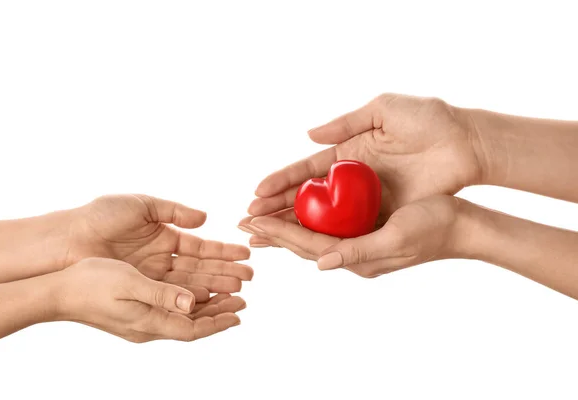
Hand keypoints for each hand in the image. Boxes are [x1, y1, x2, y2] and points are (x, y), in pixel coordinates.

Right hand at [55, 258, 244, 341]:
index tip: (238, 313)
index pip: (193, 329)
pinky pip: (170, 310)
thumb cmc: (91, 284)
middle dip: (219, 313)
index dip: (218, 322)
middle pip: (192, 324)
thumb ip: (161, 293)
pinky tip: (195, 292)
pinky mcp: (135, 312)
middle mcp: (148, 326)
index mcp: (149, 322)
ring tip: (227, 294)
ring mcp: (141, 321)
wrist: (59, 291)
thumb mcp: (129, 283)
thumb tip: (191, 302)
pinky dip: (188, 302)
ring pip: (183, 317)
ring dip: (207, 306)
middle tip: (241, 300)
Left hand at [67, 194, 252, 299]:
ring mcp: (152, 276)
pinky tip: (210, 299)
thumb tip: (205, 219)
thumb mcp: (142, 204)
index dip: (223, 250)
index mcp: (164, 235)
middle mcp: (162, 258)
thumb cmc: (101, 216)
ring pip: (189, 283)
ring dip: (214, 287)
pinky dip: (191, 297)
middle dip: (225, 272)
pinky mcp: (141, 289)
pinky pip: (170, 294)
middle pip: (200, 267)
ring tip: (238, 291)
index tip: (245, 253)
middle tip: (249, 277)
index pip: (201, 246)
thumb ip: (175, 211)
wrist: (68, 239)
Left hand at [240, 195, 463, 277]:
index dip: (279, 232)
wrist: (460, 225)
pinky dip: (307, 223)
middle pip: (304, 244)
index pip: (308, 245)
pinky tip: (297, 217)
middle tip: (243, 222)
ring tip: (260, 223)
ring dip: (285, 230)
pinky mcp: (366, 234)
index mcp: (358, 257)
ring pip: (313, 237)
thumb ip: (358, 252)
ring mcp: (359, 245)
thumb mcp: (397, 237)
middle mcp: (353, 255)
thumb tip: (321, 264)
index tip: (252, 220)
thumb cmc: (433, 227)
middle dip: (273, 233)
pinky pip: (329, 229)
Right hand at [246, 93, 482, 225]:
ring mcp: (367, 200)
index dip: (281, 182)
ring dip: (294, 227)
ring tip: (266, 236)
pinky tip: (305, 247)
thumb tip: (308, 134)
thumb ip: (346, 123)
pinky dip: (327, 238)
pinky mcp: (385, 215)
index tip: (256, 193)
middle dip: (277, 209)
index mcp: (348, 153)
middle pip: (307, 198)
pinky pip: (351, 229)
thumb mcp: (384, 111)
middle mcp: (351, 180)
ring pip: (323, 218)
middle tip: (249, 220)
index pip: (306, 170)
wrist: (466, 143)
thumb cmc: (428, 120)